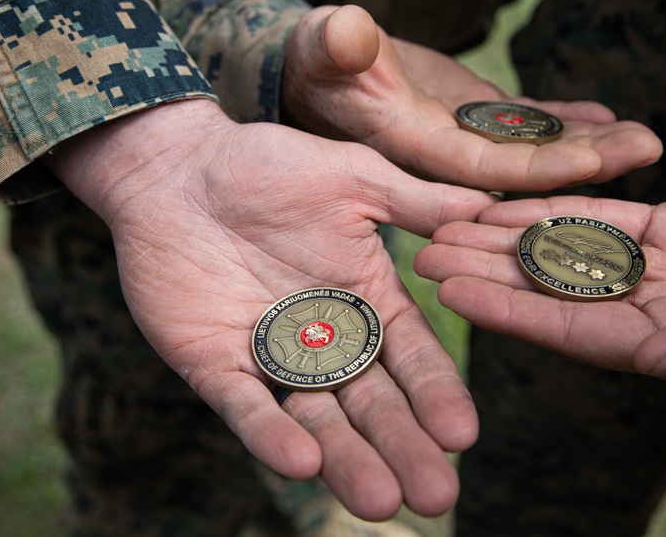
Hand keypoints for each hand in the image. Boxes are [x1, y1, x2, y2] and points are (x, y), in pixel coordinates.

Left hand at [46, 99, 497, 519]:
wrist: (178, 167)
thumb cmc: (267, 164)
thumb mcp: (352, 177)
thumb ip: (416, 202)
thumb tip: (486, 209)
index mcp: (364, 297)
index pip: (410, 356)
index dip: (435, 395)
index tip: (462, 435)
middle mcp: (323, 337)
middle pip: (371, 403)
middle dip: (403, 448)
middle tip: (435, 496)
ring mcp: (268, 355)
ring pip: (315, 417)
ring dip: (347, 459)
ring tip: (380, 501)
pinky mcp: (213, 363)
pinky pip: (245, 406)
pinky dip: (270, 435)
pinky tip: (301, 462)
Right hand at [281, 5, 662, 191]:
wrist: (322, 70)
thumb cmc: (315, 59)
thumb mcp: (321, 46)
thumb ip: (335, 45)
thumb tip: (349, 32)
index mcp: (412, 146)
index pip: (481, 165)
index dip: (534, 166)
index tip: (591, 161)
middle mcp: (445, 154)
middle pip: (523, 167)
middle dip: (585, 161)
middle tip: (648, 148)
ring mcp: (465, 137)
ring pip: (533, 147)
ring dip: (588, 145)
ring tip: (644, 137)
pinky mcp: (473, 116)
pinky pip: (527, 123)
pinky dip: (566, 120)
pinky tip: (606, 114)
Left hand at [414, 160, 665, 391]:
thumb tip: (663, 364)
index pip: (582, 334)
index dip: (513, 313)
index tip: (450, 292)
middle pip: (558, 295)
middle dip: (489, 273)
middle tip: (421, 250)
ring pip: (570, 255)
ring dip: (508, 239)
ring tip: (446, 220)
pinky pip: (602, 219)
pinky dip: (554, 208)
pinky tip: (506, 199)